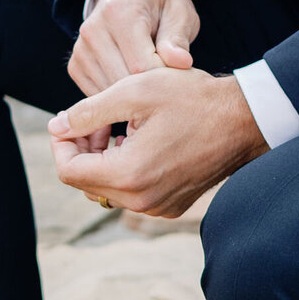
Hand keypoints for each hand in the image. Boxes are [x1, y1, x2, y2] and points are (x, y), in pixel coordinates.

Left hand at [49, 68, 267, 218]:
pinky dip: (124, 171)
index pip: (68, 170)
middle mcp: (141, 200)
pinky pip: (131, 194)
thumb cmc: (192, 99)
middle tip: (96, 120)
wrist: (243, 119)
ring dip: (102, 160)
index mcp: (129, 174)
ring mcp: (158, 207)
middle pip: (85, 183)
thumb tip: (55, 126)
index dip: (61, 143)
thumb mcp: (134, 92)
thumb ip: (87, 111)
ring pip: (107, 189)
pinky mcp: (170, 206)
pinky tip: (139, 142)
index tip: (70, 119)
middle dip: (81, 150)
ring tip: (117, 128)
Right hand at [70, 0, 200, 96]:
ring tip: (153, 79)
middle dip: (150, 89)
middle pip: (123, 82)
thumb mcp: (179, 12)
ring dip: (134, 95)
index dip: (166, 78)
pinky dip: (119, 97)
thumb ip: (178, 38)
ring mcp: (80, 50)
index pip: (142, 65)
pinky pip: (99, 95)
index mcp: (119, 12)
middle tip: (171, 82)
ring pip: (110, 93)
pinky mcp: (75, 66)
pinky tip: (135, 83)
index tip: (180, 74)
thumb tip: (182, 63)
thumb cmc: (160, 3)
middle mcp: (92, 30)